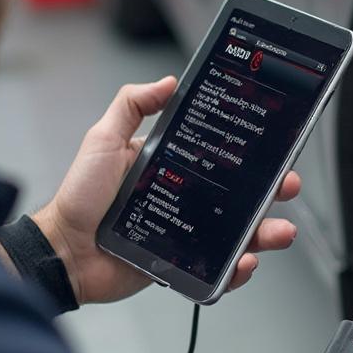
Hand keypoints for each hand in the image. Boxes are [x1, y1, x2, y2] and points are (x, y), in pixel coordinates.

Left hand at [32, 77, 301, 305]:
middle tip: (287, 185)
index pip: (222, 157)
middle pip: (241, 195)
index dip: (251, 154)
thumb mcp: (103, 140)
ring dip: (266, 232)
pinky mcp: (183, 265)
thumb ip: (131, 106)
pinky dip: (237, 269)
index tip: (273, 146)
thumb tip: (168, 82)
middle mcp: (186, 199)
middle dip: (272, 191)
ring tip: (279, 231)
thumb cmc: (80, 196)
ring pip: (239, 234)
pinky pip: (219, 270)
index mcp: (174, 167)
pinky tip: (245, 262)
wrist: (64, 251)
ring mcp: (187, 234)